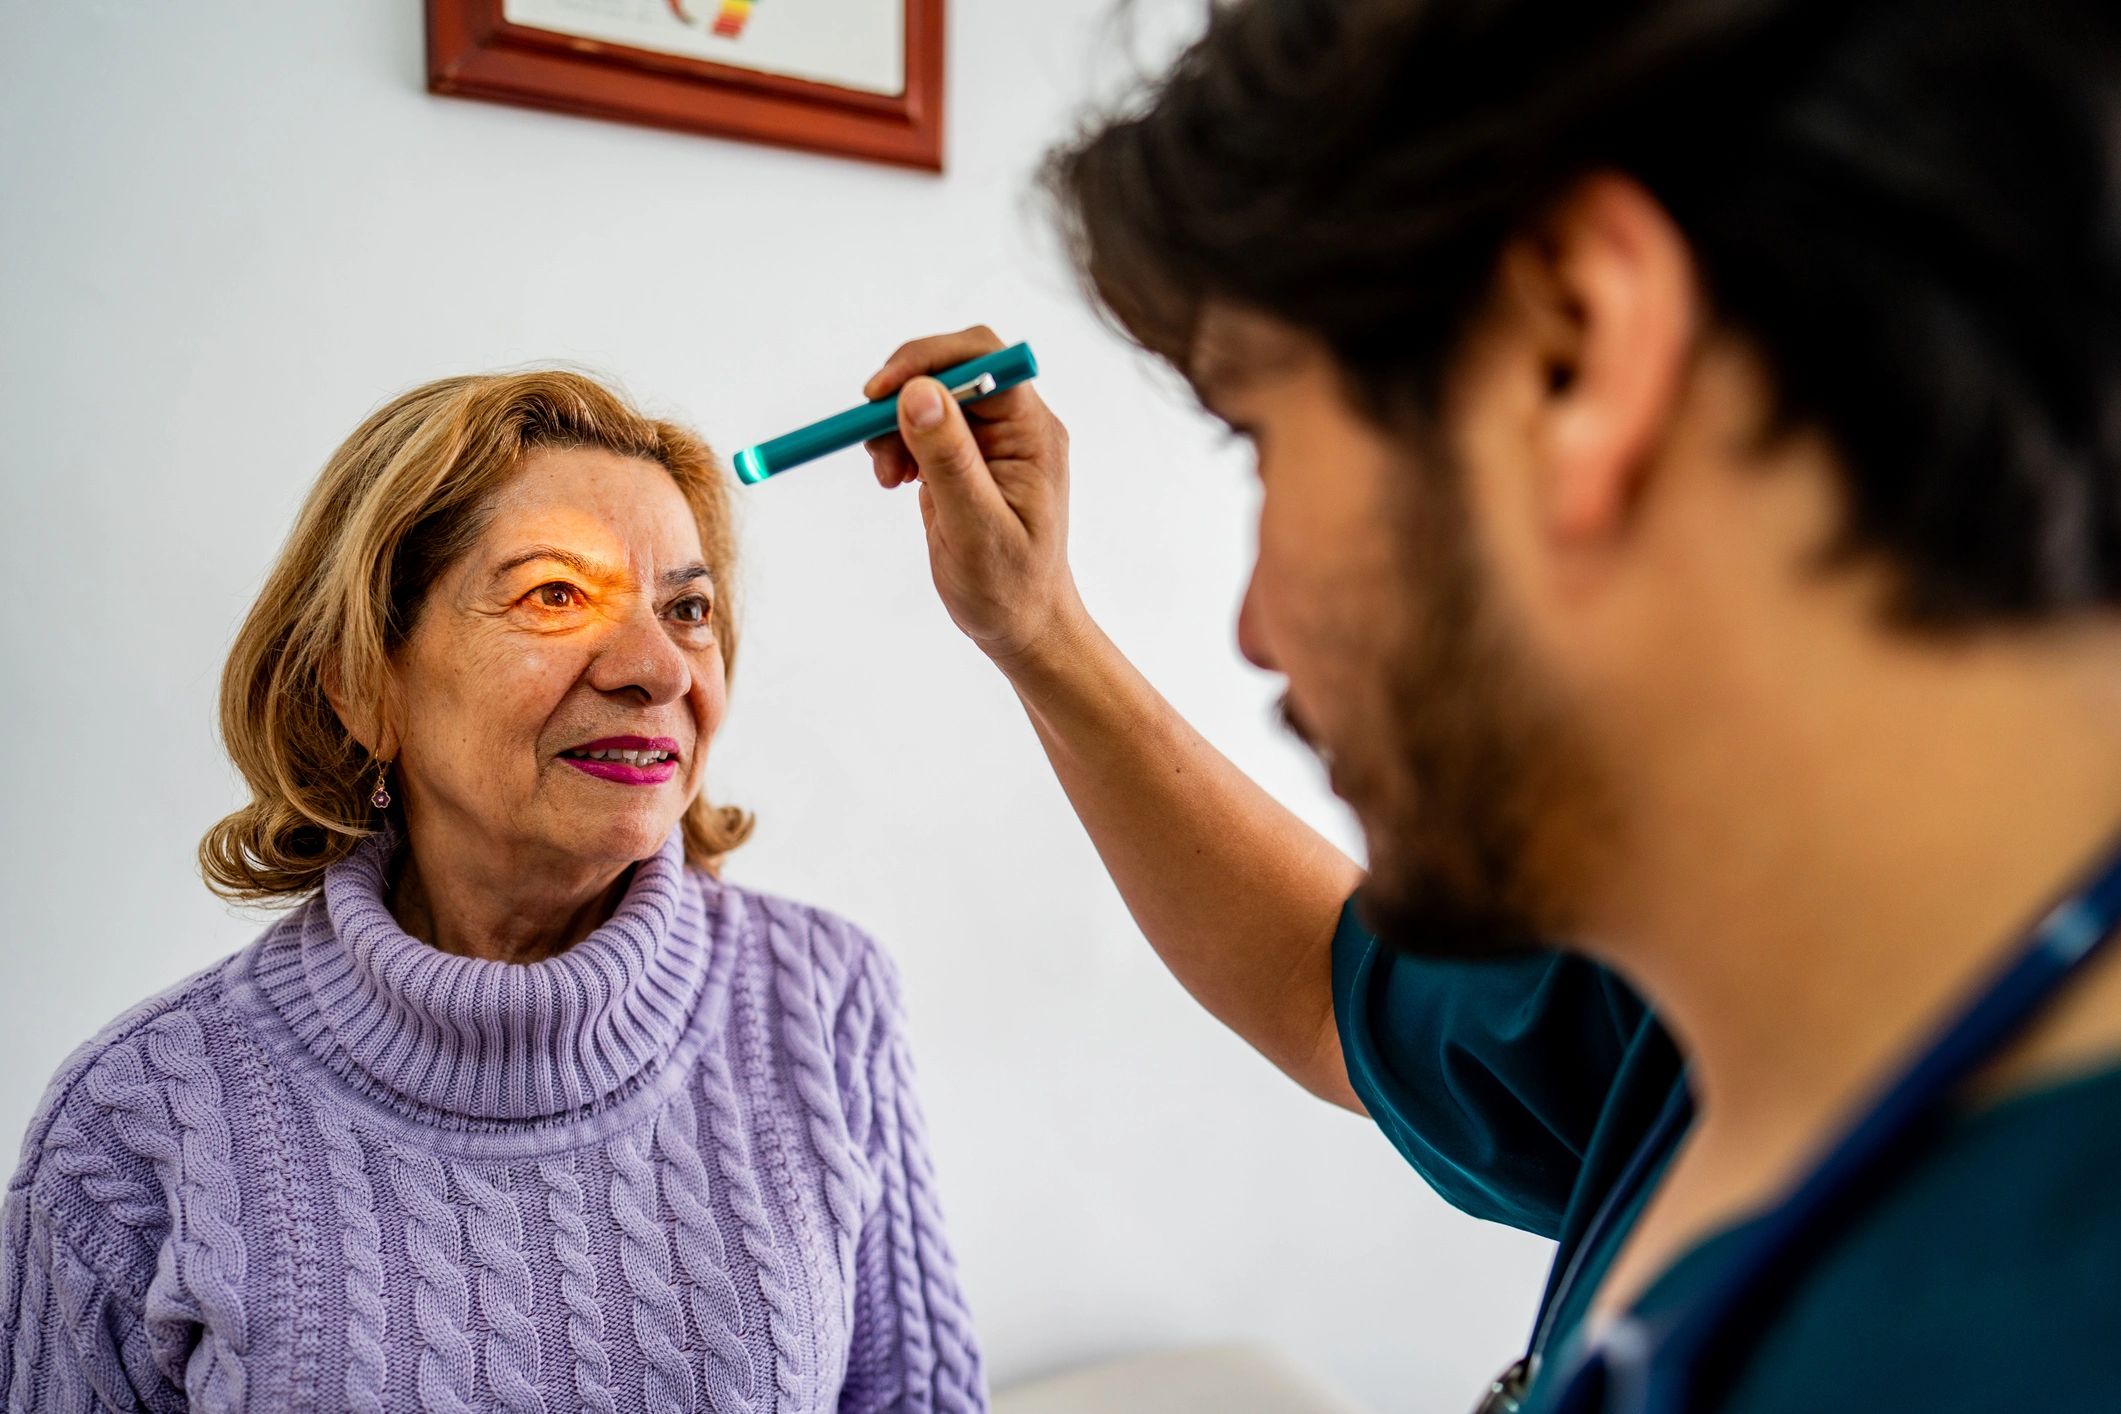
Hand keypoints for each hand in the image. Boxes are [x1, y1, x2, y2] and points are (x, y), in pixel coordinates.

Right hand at [864, 326, 1083, 669]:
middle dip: (904, 394)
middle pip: (951, 368)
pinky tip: (894, 479)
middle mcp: (1015, 426)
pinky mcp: (964, 458)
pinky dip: (896, 442)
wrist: (1020, 625)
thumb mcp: (975, 528)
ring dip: (893, 423)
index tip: (881, 393)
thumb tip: (919, 392)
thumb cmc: (1009, 587)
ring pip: (929, 395)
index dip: (928, 361)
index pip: (984, 360)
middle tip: (871, 435)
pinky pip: (922, 425)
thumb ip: (949, 460)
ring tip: (887, 476)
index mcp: (1032, 432)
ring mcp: (989, 440)